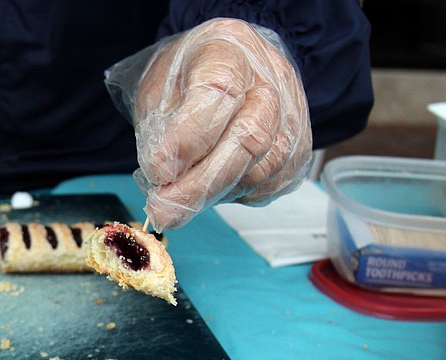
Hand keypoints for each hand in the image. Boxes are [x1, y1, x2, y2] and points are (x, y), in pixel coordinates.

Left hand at [107, 18, 312, 228]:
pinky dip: (237, 195)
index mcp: (228, 51)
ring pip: (262, 169)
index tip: (158, 172)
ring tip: (181, 199)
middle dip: (201, 186)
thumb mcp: (156, 94)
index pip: (218, 94)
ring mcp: (293, 113)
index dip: (187, 139)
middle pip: (248, 139)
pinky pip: (271, 185)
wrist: (223, 70)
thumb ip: (159, 133)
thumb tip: (165, 179)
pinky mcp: (300, 147)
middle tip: (165, 212)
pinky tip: (212, 188)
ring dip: (216, 194)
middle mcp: (270, 78)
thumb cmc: (184, 82)